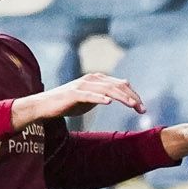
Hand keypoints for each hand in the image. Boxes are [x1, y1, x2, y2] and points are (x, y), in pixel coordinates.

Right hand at [13, 71, 140, 126]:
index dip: (133, 94)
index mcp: (97, 79)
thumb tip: (118, 96)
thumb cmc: (67, 103)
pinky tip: (108, 102)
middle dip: (131, 97)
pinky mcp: (73, 94)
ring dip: (120, 97)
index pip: (120, 85)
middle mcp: (91, 79)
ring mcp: (81, 86)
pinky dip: (99, 98)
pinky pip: (88, 95)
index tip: (142, 107)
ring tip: (132, 105)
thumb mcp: (90, 99)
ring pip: (106, 89)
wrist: (45, 105)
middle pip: (116, 86)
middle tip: (142, 109)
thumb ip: (103, 95)